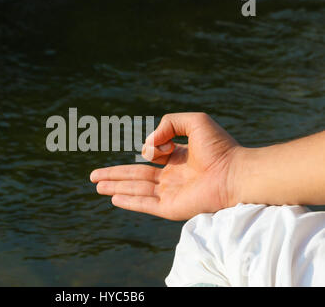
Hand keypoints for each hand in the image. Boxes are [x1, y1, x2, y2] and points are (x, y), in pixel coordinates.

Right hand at [90, 112, 240, 219]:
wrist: (235, 172)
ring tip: (96, 186)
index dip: (147, 149)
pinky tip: (113, 199)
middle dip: (114, 176)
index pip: (151, 158)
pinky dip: (129, 202)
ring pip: (136, 190)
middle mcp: (172, 178)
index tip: (157, 145)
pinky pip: (145, 205)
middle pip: (136, 177)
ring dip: (115, 188)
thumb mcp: (194, 122)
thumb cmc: (220, 147)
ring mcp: (171, 194)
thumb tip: (148, 146)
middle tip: (93, 176)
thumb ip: (168, 124)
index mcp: (178, 160)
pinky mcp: (171, 208)